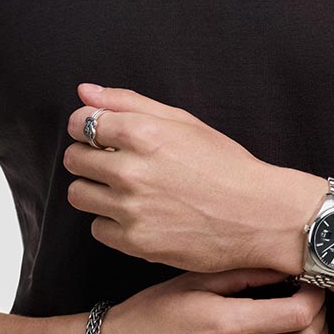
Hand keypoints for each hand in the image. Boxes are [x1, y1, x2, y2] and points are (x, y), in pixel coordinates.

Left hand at [63, 83, 316, 273]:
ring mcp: (131, 209)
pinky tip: (139, 215)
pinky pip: (97, 228)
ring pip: (78, 194)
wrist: (259, 215)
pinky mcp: (135, 243)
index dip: (87, 127)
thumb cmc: (226, 166)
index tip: (99, 135)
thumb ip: (128, 103)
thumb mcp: (183, 122)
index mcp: (142, 133)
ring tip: (126, 190)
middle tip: (116, 163)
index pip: (81, 123)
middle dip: (89, 157)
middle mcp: (131, 171)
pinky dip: (112, 222)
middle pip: (74, 159)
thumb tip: (84, 91)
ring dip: (95, 190)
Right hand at [89, 267, 329, 333]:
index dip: (315, 297)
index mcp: (225, 324)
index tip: (311, 285)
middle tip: (314, 304)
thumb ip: (241, 274)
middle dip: (320, 319)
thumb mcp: (191, 283)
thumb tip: (284, 266)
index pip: (297, 314)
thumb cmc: (148, 316)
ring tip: (311, 331)